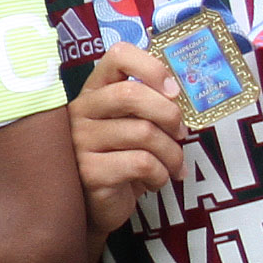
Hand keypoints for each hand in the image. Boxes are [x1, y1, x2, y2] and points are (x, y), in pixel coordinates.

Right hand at [69, 42, 184, 239]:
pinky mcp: (89, 171)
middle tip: (181, 134)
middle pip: (131, 95)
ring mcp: (81, 142)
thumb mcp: (134, 126)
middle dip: (169, 115)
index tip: (173, 90)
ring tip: (173, 166)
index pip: (117, 56)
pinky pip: (142, 163)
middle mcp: (81, 111)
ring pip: (144, 133)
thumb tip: (182, 95)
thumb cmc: (121, 160)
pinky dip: (161, 175)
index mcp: (94, 91)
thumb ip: (149, 105)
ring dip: (173, 154)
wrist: (97, 207)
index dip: (151, 67)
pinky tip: (156, 181)